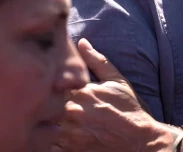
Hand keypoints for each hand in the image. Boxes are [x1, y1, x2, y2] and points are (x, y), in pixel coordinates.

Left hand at [52, 39, 168, 151]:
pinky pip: (48, 144)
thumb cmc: (128, 109)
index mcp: (82, 92)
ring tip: (56, 120)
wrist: (139, 140)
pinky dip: (49, 140)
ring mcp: (70, 134)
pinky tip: (59, 134)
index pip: (53, 83)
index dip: (53, 86)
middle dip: (48, 104)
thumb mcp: (117, 80)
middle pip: (46, 104)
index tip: (57, 88)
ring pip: (44, 125)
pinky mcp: (70, 151)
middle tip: (54, 104)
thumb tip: (82, 42)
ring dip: (47, 122)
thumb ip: (97, 61)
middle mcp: (74, 112)